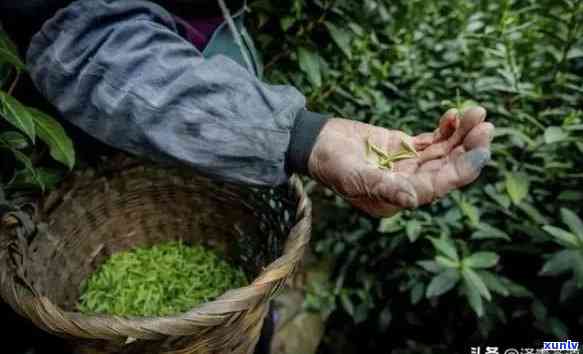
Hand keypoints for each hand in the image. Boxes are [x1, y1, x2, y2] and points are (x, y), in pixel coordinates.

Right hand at [307, 107, 493, 216]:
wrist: (315, 144)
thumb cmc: (330, 163)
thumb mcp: (353, 175)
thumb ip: (382, 187)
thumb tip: (412, 200)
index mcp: (398, 198)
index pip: (438, 185)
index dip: (463, 169)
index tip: (482, 149)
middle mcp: (408, 185)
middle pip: (448, 168)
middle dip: (468, 147)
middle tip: (486, 124)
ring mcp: (408, 165)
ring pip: (444, 152)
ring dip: (462, 134)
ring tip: (477, 112)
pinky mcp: (405, 148)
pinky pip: (433, 141)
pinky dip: (446, 129)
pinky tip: (454, 114)